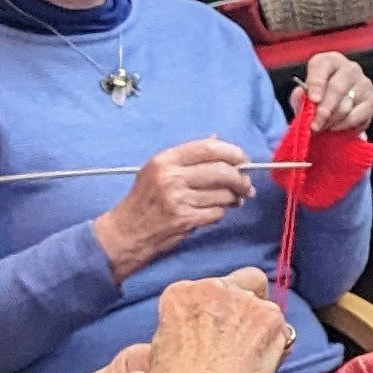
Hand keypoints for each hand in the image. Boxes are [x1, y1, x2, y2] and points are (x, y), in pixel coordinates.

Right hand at [93, 139, 255, 278]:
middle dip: (240, 179)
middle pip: (222, 171)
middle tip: (246, 186)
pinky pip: (217, 212)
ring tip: (231, 200)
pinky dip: (219, 213)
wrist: (126, 232)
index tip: (243, 160)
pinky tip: (212, 213)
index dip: (233, 153)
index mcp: (165, 160)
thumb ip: (188, 157)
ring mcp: (178, 199)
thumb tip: (217, 139)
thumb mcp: (158, 171)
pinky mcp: (184, 219)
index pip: (209, 148)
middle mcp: (171, 177)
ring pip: (223, 194)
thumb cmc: (144, 201)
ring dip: (233, 199)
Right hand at [140, 271, 292, 372]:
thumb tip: (185, 336)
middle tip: (237, 334)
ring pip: (262, 302)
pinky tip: (263, 362)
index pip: (204, 289)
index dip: (212, 310)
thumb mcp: (160, 350)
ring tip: (249, 353)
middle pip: (240, 284)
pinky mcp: (270, 317)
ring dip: (259, 323)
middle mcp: (213, 288)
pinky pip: (281, 326)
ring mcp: (245, 300)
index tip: (212, 328)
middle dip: (241, 306)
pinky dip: (276, 342)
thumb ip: (180, 330)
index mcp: (180, 294)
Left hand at [297, 50, 372, 135]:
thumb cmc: (318, 97)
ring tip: (322, 128)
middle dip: (324, 110)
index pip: (324, 66)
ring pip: (347, 105)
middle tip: (315, 125)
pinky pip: (359, 116)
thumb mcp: (305, 94)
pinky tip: (336, 128)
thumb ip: (300, 96)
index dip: (317, 83)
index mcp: (330, 61)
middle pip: (337, 88)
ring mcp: (365, 83)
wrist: (336, 107)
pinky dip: (345, 125)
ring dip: (332, 121)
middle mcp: (350, 68)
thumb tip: (301, 96)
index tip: (313, 100)